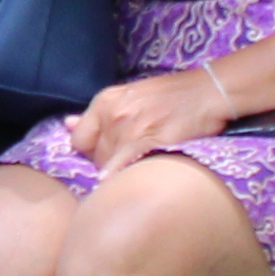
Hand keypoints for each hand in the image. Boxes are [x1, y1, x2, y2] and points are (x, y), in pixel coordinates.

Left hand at [70, 66, 242, 169]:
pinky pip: (124, 170)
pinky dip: (123, 178)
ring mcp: (129, 130)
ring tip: (138, 169)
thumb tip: (67, 125)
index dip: (91, 151)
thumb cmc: (171, 95)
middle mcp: (112, 115)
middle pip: (95, 157)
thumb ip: (99, 114)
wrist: (207, 92)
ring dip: (120, 172)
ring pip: (109, 167)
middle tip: (129, 162)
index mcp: (105, 101)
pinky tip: (130, 183)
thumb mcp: (130, 95)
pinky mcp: (147, 143)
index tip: (107, 154)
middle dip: (108, 164)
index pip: (79, 140)